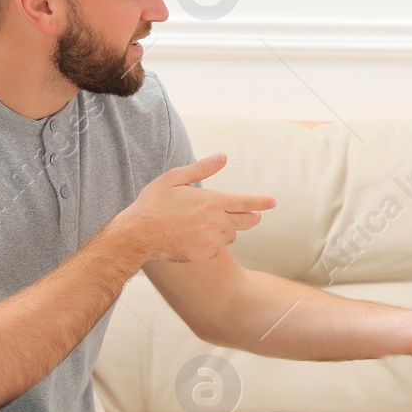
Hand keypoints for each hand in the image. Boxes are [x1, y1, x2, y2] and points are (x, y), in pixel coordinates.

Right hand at [121, 153, 275, 262]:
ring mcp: (211, 241)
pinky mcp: (204, 254)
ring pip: (232, 235)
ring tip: (209, 222)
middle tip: (250, 212)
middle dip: (252, 215)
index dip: (262, 202)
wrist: (138, 235)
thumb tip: (223, 157)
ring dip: (228, 228)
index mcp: (212, 202)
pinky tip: (197, 235)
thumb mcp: (174, 178)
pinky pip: (217, 247)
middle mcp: (216, 223)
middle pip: (248, 221)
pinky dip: (213, 241)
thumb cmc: (154, 203)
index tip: (273, 201)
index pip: (247, 202)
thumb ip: (202, 168)